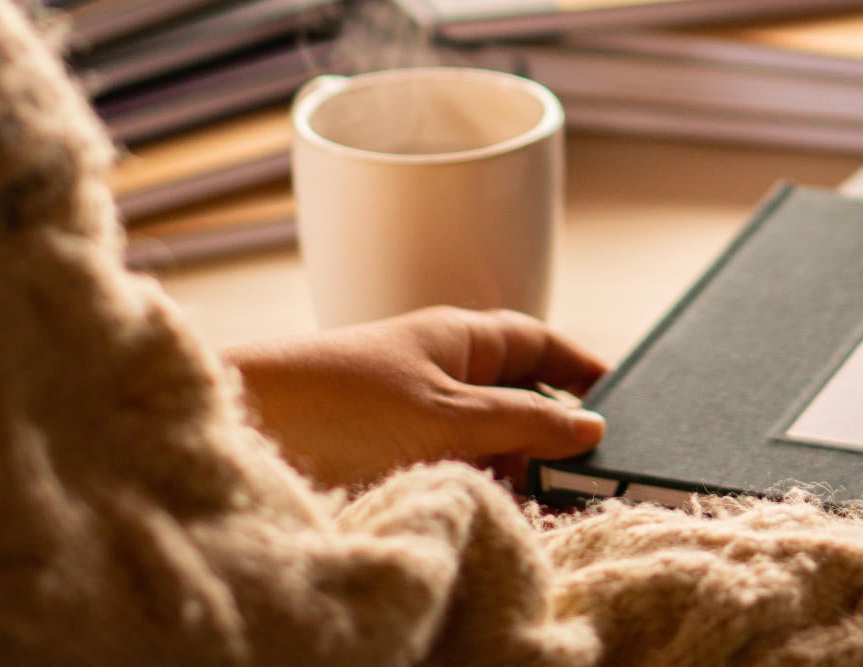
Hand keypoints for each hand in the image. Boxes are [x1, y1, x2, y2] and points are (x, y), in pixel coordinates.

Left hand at [228, 307, 607, 491]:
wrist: (238, 433)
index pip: (539, 344)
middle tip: (593, 480)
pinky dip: (475, 497)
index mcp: (458, 338)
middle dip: (553, 440)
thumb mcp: (448, 416)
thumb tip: (590, 425)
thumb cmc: (336, 405)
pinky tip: (490, 524)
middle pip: (517, 401)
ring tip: (546, 513)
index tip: (624, 403)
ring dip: (513, 477)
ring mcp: (410, 416)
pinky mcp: (384, 460)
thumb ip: (523, 423)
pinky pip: (450, 475)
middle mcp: (437, 371)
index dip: (582, 370)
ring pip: (485, 446)